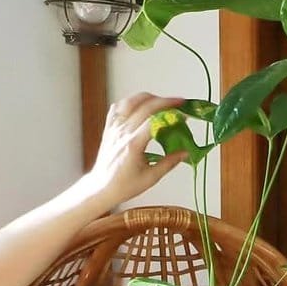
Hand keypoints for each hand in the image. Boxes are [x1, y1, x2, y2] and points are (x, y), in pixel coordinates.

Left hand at [86, 93, 187, 209]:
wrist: (101, 188)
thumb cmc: (123, 186)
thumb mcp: (150, 178)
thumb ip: (169, 163)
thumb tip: (185, 152)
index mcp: (133, 144)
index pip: (155, 120)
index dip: (171, 114)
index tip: (184, 114)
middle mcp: (123, 132)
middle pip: (145, 105)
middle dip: (165, 101)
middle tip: (178, 103)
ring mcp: (114, 128)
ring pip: (131, 101)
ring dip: (148, 98)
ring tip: (160, 103)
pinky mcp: (109, 127)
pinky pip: (119, 107)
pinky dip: (130, 102)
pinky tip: (139, 106)